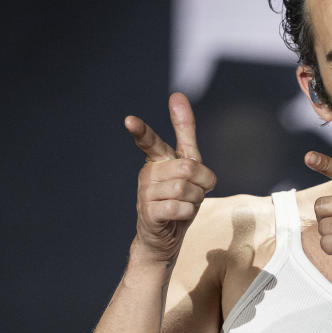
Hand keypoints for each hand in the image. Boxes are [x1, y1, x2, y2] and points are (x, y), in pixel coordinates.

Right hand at [126, 92, 215, 265]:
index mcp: (157, 160)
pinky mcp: (149, 213)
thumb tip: (177, 95)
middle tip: (197, 190)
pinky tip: (180, 215)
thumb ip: (184, 133)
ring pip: (185, 189)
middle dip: (202, 182)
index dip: (141, 131)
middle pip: (187, 168)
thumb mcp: (187, 164)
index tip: (129, 120)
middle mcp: (148, 174)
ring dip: (195, 199)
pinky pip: (179, 208)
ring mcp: (145, 194)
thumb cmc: (178, 198)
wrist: (164, 237)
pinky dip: (188, 212)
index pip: (149, 142)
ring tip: (186, 204)